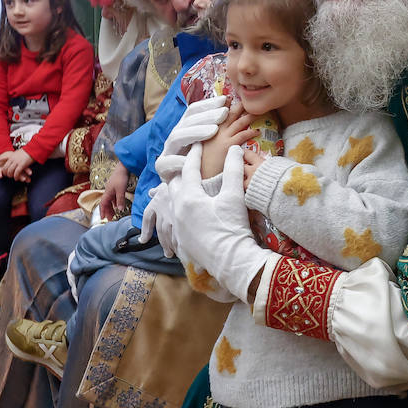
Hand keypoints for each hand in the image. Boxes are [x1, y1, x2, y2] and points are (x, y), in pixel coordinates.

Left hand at [0, 149, 34, 181]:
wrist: (34, 149)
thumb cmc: (29, 150)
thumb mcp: (20, 152)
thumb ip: (16, 155)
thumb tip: (15, 157)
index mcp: (12, 155)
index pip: (1, 158)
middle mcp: (13, 158)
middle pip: (5, 167)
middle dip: (5, 172)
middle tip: (7, 175)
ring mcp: (17, 162)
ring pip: (10, 171)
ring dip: (10, 175)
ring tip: (12, 177)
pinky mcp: (22, 165)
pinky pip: (17, 172)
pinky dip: (16, 176)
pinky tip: (16, 178)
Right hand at [100, 166, 128, 220]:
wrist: (123, 168)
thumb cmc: (121, 178)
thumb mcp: (121, 190)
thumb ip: (120, 200)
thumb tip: (119, 209)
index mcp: (107, 193)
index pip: (102, 204)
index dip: (102, 211)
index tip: (102, 218)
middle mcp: (108, 191)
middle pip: (106, 203)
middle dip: (107, 211)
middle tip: (109, 218)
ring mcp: (112, 189)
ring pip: (109, 200)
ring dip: (111, 207)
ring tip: (113, 213)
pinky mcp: (116, 187)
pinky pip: (113, 197)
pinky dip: (114, 202)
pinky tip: (117, 205)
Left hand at [140, 181, 177, 257]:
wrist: (187, 179)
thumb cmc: (178, 181)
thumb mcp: (165, 185)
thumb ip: (157, 191)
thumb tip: (151, 192)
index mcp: (156, 204)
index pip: (148, 219)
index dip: (145, 231)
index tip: (142, 240)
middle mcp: (162, 212)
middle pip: (160, 231)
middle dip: (163, 243)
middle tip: (166, 253)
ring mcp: (171, 218)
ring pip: (169, 235)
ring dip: (170, 246)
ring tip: (172, 253)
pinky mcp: (182, 221)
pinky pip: (180, 235)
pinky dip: (179, 243)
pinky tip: (183, 249)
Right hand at [155, 95, 229, 181]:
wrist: (184, 187)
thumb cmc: (201, 164)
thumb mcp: (209, 145)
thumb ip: (216, 128)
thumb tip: (231, 106)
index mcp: (185, 129)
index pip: (193, 111)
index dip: (208, 104)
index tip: (224, 100)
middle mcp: (175, 137)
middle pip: (187, 121)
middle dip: (206, 116)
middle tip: (224, 113)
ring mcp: (168, 151)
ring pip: (177, 137)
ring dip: (195, 132)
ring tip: (213, 131)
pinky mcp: (162, 168)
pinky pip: (167, 162)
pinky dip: (177, 161)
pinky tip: (188, 160)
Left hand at [168, 144, 270, 301]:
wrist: (232, 261)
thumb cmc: (232, 227)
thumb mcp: (234, 196)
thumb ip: (232, 170)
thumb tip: (234, 149)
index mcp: (188, 197)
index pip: (189, 170)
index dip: (194, 155)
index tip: (198, 145)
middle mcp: (177, 211)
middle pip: (174, 186)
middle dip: (180, 174)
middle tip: (187, 165)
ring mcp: (178, 228)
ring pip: (172, 204)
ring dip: (177, 193)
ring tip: (183, 187)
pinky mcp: (182, 241)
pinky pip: (175, 221)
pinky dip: (180, 212)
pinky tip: (186, 213)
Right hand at [201, 101, 257, 179]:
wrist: (201, 173)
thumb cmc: (202, 162)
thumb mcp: (202, 146)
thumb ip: (209, 139)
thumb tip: (215, 137)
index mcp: (208, 129)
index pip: (217, 113)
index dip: (224, 105)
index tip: (229, 99)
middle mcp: (216, 130)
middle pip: (229, 114)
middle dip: (239, 106)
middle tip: (248, 100)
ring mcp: (223, 137)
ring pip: (238, 122)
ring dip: (249, 116)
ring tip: (258, 112)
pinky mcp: (229, 145)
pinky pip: (242, 135)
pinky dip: (251, 132)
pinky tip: (258, 131)